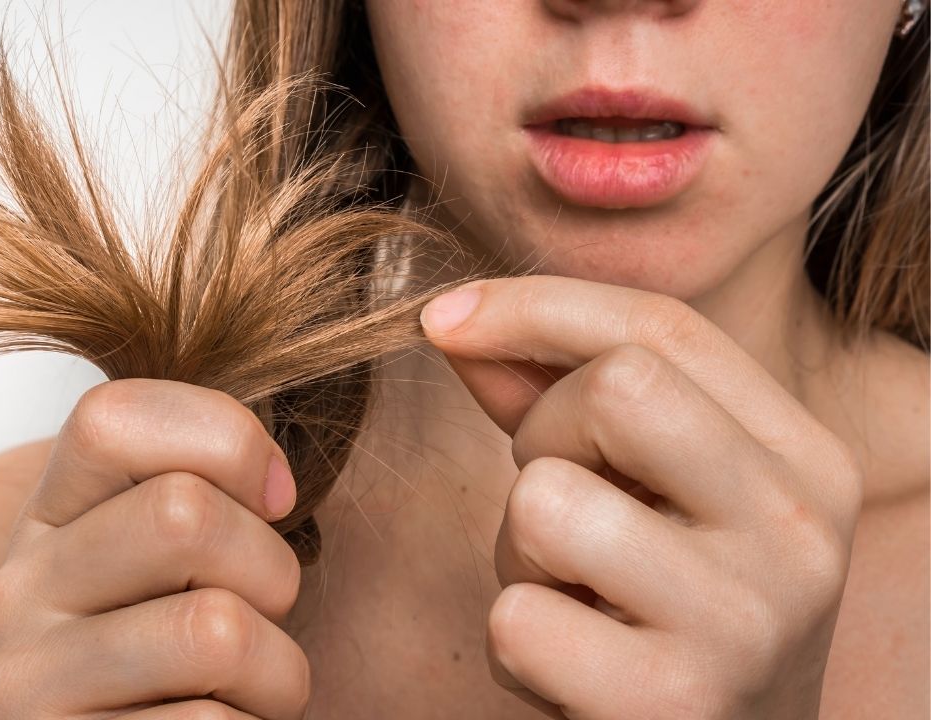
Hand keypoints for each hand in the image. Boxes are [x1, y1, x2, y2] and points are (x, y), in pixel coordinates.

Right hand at [0, 378, 310, 718]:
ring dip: (277, 671)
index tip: (274, 498)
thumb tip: (273, 485)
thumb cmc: (188, 657)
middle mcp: (10, 597)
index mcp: (45, 521)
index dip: (227, 440)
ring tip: (246, 689)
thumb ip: (205, 489)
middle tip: (262, 615)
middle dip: (271, 569)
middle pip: (182, 515)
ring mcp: (23, 688)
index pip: (113, 418)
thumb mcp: (181, 556)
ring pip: (215, 631)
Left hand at [420, 275, 863, 718]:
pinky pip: (518, 620)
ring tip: (573, 595)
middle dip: (543, 433)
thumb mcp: (645, 492)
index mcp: (805, 458)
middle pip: (618, 387)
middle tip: (557, 500)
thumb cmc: (666, 609)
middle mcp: (797, 530)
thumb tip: (453, 320)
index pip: (662, 328)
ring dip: (522, 551)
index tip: (441, 318)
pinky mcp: (673, 705)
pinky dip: (516, 642)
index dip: (533, 305)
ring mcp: (744, 622)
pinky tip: (571, 670)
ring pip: (548, 502)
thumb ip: (558, 397)